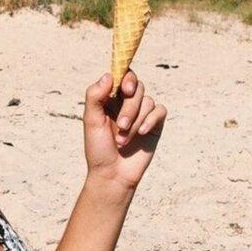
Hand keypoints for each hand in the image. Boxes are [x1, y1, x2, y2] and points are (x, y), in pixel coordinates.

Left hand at [83, 70, 166, 192]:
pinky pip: (160, 111)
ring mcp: (142, 114)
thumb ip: (95, 96)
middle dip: (130, 108)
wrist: (112, 175)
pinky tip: (142, 134)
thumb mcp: (91, 121)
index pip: (123, 76)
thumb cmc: (98, 149)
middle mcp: (127, 103)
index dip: (127, 78)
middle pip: (137, 88)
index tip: (125, 89)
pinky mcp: (155, 125)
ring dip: (136, 120)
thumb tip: (109, 75)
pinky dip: (151, 121)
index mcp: (110, 99)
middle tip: (121, 126)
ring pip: (148, 101)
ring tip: (124, 140)